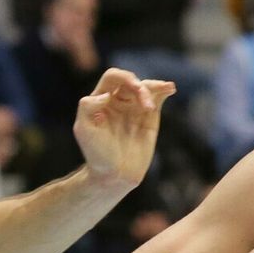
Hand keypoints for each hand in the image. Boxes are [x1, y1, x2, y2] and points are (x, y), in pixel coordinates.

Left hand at [73, 68, 175, 188]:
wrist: (115, 175)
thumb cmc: (96, 154)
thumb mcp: (83, 130)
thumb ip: (87, 107)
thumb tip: (106, 95)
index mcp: (101, 99)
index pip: (113, 77)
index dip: (124, 78)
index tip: (133, 88)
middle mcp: (118, 99)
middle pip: (132, 81)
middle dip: (140, 88)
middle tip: (147, 106)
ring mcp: (135, 107)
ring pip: (146, 87)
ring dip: (154, 88)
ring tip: (163, 94)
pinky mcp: (150, 117)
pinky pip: (158, 98)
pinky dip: (164, 90)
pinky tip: (170, 88)